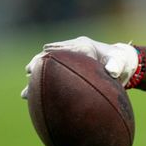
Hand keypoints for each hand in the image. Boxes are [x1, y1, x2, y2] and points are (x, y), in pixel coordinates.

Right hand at [20, 36, 137, 98]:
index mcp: (83, 46)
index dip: (54, 52)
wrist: (120, 65)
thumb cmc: (120, 61)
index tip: (44, 56)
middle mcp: (71, 52)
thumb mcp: (120, 62)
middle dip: (39, 62)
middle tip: (30, 71)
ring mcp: (67, 62)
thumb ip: (116, 64)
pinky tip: (29, 99)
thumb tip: (112, 71)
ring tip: (25, 93)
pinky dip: (40, 87)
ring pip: (46, 68)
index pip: (65, 48)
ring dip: (36, 78)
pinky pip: (50, 79)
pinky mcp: (65, 73)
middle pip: (50, 55)